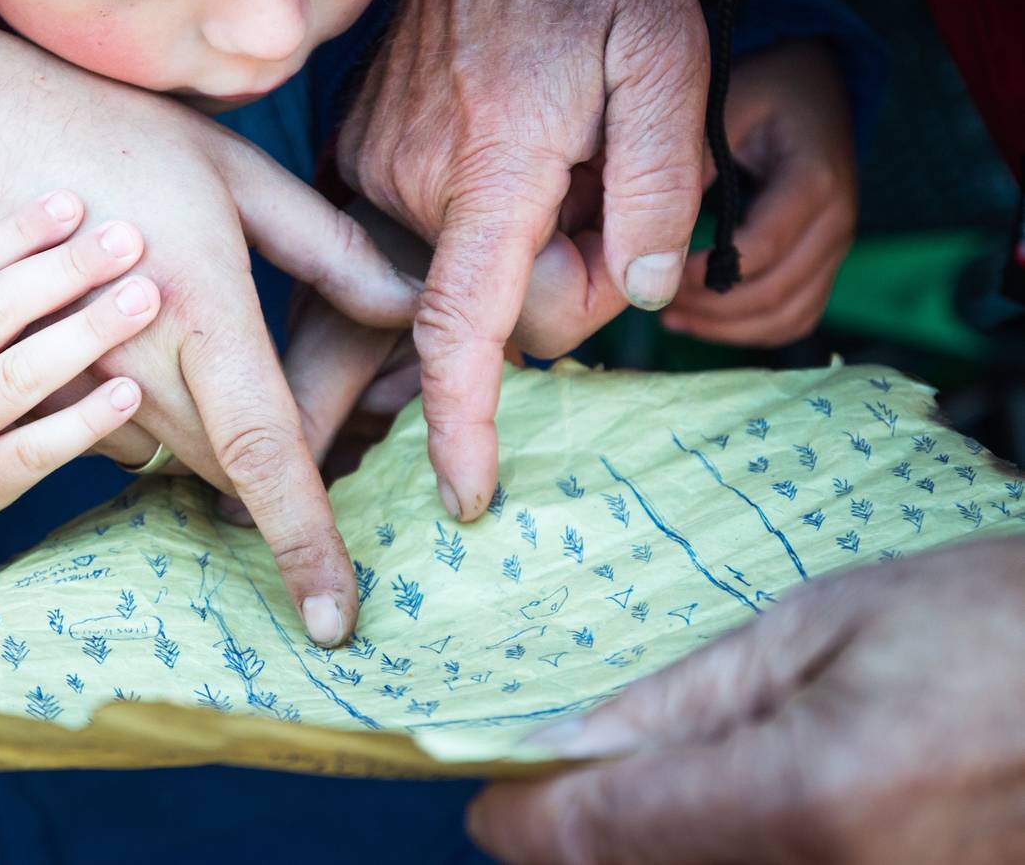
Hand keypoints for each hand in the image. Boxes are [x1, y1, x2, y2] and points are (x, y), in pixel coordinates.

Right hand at [0, 25, 421, 642]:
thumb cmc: (113, 131)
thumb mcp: (235, 173)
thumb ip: (328, 249)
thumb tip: (409, 306)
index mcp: (204, 311)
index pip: (266, 453)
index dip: (306, 540)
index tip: (334, 617)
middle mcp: (138, 364)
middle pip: (225, 467)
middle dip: (267, 463)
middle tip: (290, 390)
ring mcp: (72, 383)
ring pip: (168, 456)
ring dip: (202, 431)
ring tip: (198, 344)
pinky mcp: (26, 383)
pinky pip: (104, 438)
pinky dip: (141, 414)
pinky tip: (143, 344)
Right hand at [338, 0, 707, 520]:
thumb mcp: (669, 54)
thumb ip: (663, 181)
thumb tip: (645, 294)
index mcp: (490, 159)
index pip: (462, 322)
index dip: (464, 421)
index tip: (467, 494)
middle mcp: (408, 178)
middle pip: (494, 311)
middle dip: (566, 287)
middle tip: (612, 201)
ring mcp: (373, 168)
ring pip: (462, 280)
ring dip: (526, 252)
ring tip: (560, 159)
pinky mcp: (361, 159)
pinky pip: (427, 243)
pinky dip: (482, 229)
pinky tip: (513, 156)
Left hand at [466, 535, 1024, 863]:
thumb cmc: (992, 622)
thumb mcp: (822, 626)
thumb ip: (687, 699)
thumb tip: (571, 742)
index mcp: (810, 797)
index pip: (607, 834)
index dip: (526, 819)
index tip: (489, 796)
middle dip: (585, 839)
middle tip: (563, 778)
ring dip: (651, 850)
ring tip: (642, 784)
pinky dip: (724, 856)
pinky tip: (726, 802)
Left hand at [663, 41, 857, 346]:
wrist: (808, 85)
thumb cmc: (760, 91)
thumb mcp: (725, 106)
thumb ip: (693, 160)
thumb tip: (646, 220)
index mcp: (814, 180)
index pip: (761, 249)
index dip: (706, 272)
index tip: (659, 270)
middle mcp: (836, 221)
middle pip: (775, 294)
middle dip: (709, 307)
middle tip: (654, 297)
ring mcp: (835, 247)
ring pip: (787, 317)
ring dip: (725, 327)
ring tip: (670, 315)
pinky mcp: (824, 263)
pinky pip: (793, 318)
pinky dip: (746, 329)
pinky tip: (697, 318)